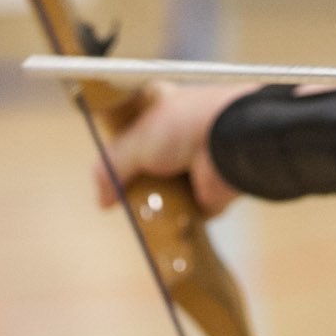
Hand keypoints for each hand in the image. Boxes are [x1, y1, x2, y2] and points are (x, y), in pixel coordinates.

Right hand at [90, 82, 253, 217]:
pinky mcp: (208, 194)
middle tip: (119, 198)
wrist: (233, 142)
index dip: (120, 150)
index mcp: (163, 111)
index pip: (134, 131)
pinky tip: (162, 224)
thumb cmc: (187, 124)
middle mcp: (179, 138)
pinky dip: (175, 220)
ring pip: (164, 191)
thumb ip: (112, 168)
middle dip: (134, 184)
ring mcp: (194, 165)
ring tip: (140, 212)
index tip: (107, 171)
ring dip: (153, 203)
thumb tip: (102, 199)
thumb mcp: (136, 141)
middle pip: (147, 166)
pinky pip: (184, 213)